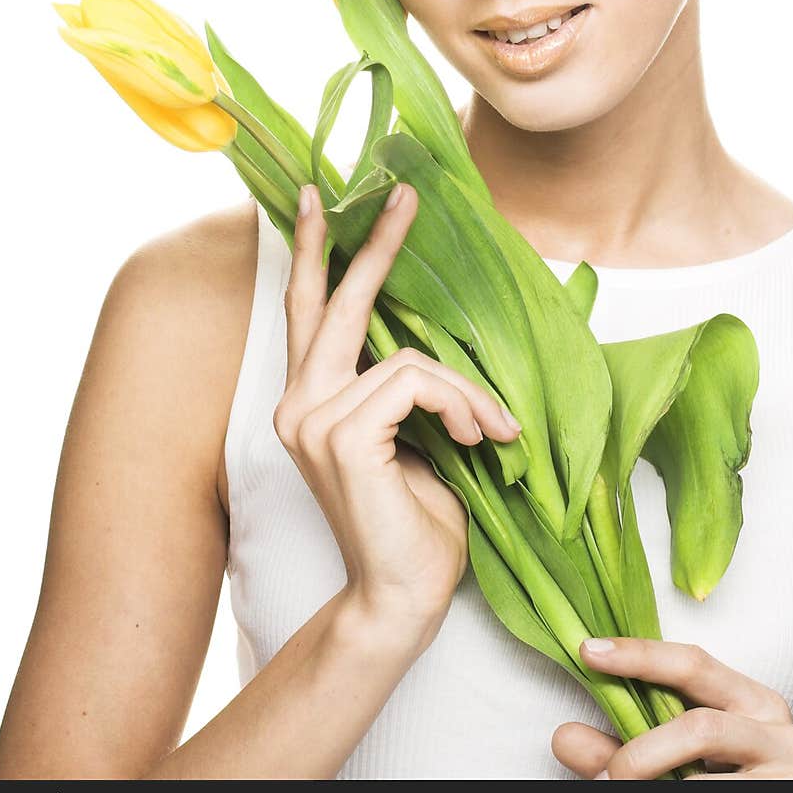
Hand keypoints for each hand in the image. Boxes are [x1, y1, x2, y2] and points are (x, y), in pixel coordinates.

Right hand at [273, 181, 521, 642]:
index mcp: (309, 400)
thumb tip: (434, 340)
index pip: (307, 309)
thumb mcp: (412, 438)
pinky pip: (414, 382)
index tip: (323, 197)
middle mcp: (297, 402)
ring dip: (465, 390)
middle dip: (373, 244)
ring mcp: (312, 418)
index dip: (312, 250)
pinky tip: (481, 439)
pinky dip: (460, 403)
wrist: (402, 598)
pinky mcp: (341, 435)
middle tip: (404, 194)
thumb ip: (404, 387)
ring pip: (407, 356)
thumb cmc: (413, 523)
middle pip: (332, 301)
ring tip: (495, 429)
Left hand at [551, 637, 792, 779]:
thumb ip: (620, 747)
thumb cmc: (720, 788)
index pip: (691, 662)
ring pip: (704, 776)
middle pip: (699, 725)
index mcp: (748, 699)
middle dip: (643, 753)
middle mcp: (779, 724)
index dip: (638, 655)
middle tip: (608, 775)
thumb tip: (565, 737)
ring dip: (657, 790)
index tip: (588, 651)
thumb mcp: (668, 763)